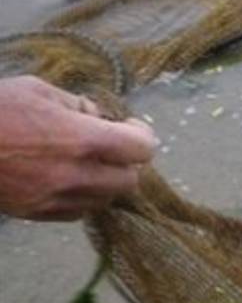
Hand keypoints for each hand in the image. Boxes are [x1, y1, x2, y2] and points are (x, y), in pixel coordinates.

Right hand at [0, 75, 156, 220]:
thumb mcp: (37, 89)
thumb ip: (77, 105)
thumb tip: (99, 116)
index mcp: (83, 139)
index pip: (142, 148)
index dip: (142, 136)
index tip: (132, 127)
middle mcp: (77, 175)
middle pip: (129, 180)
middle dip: (126, 162)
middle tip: (112, 145)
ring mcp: (57, 198)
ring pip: (105, 199)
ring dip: (104, 181)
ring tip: (86, 161)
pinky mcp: (37, 213)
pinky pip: (78, 212)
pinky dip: (81, 197)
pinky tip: (65, 178)